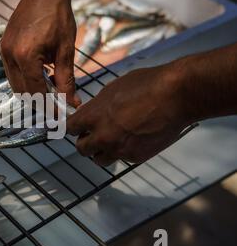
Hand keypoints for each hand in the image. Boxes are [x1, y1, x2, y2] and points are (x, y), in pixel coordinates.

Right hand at [0, 0, 81, 106]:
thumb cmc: (58, 17)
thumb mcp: (66, 50)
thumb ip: (67, 80)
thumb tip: (71, 103)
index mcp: (25, 56)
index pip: (36, 92)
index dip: (48, 107)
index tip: (59, 117)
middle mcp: (10, 55)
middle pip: (23, 92)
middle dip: (40, 103)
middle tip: (57, 107)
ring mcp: (4, 51)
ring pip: (16, 84)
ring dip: (32, 91)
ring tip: (52, 89)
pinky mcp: (3, 47)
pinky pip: (13, 72)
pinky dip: (26, 79)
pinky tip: (42, 75)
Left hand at [67, 65, 190, 165]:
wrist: (177, 96)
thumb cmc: (147, 85)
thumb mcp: (113, 89)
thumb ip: (97, 106)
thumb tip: (90, 113)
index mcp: (93, 116)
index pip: (69, 129)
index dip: (73, 128)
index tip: (76, 128)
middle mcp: (102, 136)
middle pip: (81, 149)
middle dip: (86, 142)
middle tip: (93, 135)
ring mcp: (118, 149)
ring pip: (99, 160)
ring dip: (101, 152)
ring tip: (112, 140)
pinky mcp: (135, 157)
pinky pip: (122, 159)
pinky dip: (123, 152)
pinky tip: (133, 139)